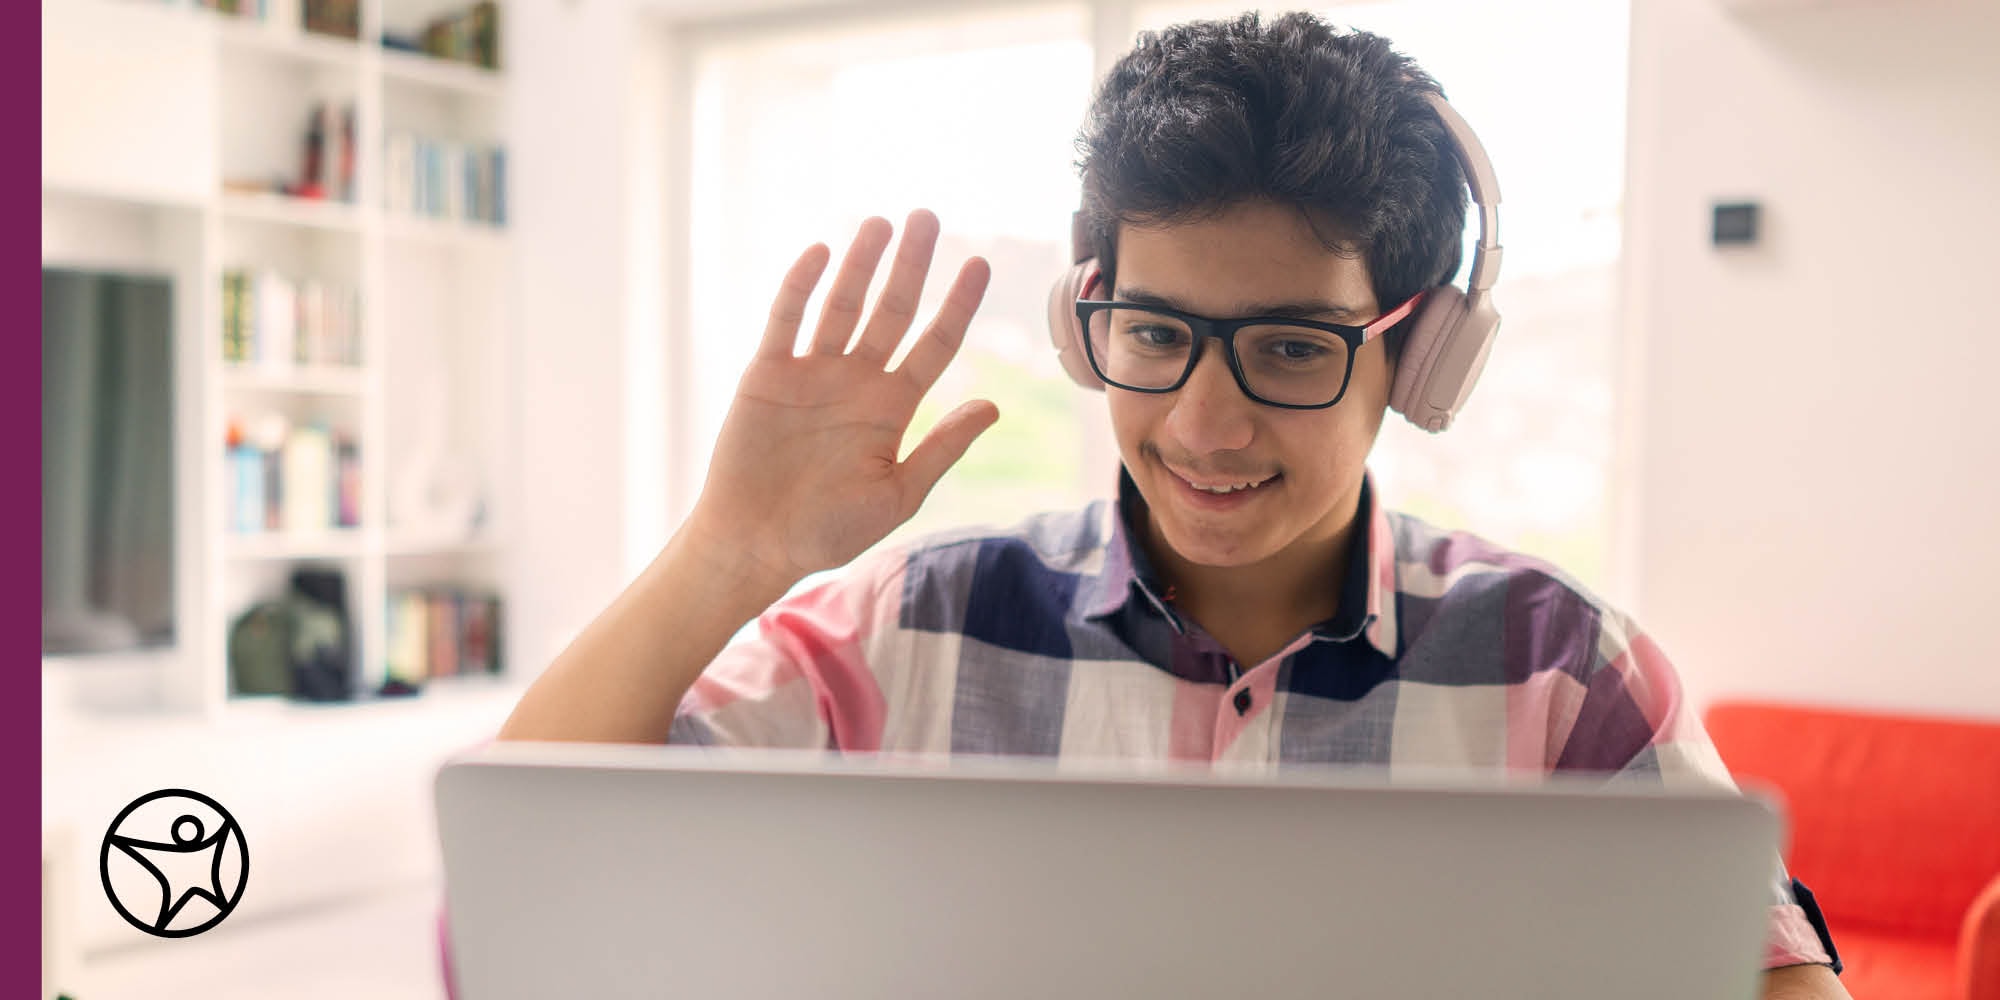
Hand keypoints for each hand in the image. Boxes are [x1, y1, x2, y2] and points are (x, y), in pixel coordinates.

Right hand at [685, 210, 998, 588]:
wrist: (757, 545)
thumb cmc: (829, 530)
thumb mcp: (898, 494)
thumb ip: (942, 448)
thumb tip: (993, 407)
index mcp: (892, 407)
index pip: (934, 344)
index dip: (956, 305)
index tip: (980, 263)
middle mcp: (856, 381)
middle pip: (891, 311)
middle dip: (910, 265)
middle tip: (927, 217)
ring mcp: (811, 374)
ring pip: (842, 306)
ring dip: (860, 265)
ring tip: (880, 223)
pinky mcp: (766, 375)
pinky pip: (786, 322)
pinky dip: (800, 288)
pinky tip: (820, 254)